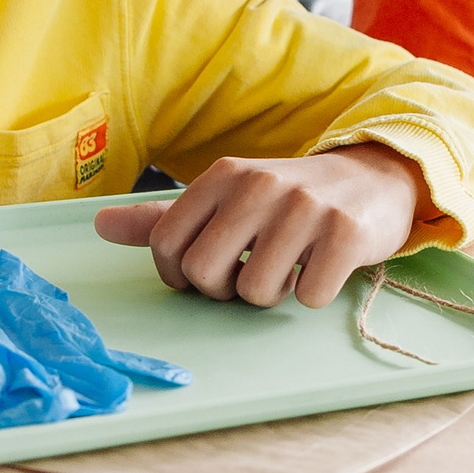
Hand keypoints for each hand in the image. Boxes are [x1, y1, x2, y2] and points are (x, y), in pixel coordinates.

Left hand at [91, 144, 421, 308]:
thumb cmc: (288, 200)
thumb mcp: (226, 199)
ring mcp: (306, 207)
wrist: (374, 178)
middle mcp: (260, 184)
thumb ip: (163, 218)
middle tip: (250, 274)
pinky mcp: (346, 232)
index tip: (207, 275)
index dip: (181, 278)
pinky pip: (308, 296)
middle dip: (225, 291)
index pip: (167, 245)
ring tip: (290, 268)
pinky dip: (314, 294)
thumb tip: (98, 226)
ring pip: (256, 292)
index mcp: (223, 176)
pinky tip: (323, 266)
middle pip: (205, 274)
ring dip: (273, 295)